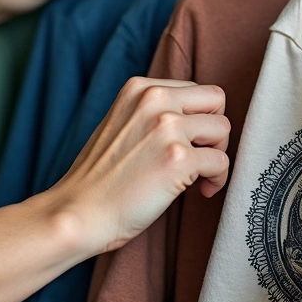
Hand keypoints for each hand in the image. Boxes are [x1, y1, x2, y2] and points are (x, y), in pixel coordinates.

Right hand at [47, 77, 231, 253]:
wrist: (78, 213)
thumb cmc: (100, 179)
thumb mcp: (122, 124)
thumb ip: (155, 113)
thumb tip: (199, 119)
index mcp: (140, 88)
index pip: (196, 89)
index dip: (199, 118)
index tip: (190, 143)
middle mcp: (155, 99)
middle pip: (216, 100)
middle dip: (214, 130)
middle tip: (202, 156)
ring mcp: (167, 127)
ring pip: (223, 128)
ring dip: (218, 154)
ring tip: (199, 176)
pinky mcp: (179, 159)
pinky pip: (221, 162)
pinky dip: (218, 179)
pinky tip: (201, 191)